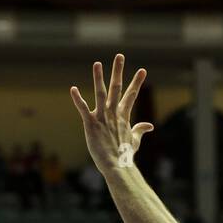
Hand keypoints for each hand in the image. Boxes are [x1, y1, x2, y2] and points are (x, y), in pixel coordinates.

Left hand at [70, 54, 153, 176]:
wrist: (117, 167)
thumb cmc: (124, 156)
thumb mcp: (134, 142)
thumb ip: (139, 131)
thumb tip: (149, 126)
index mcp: (123, 117)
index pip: (131, 95)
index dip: (137, 82)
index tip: (143, 70)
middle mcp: (113, 114)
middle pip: (117, 88)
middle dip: (118, 71)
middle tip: (120, 56)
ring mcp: (102, 118)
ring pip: (101, 94)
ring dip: (98, 78)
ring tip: (97, 63)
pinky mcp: (91, 125)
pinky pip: (83, 109)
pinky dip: (78, 100)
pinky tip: (72, 89)